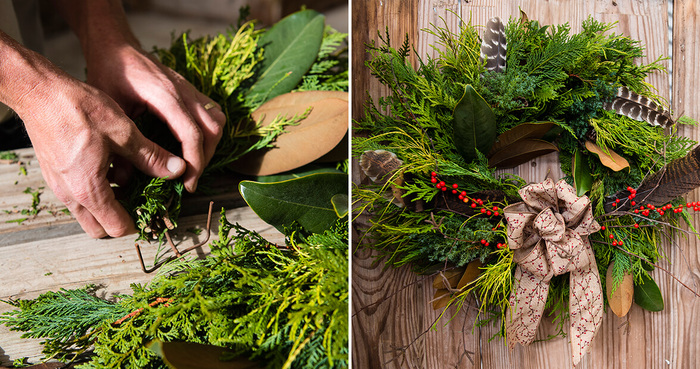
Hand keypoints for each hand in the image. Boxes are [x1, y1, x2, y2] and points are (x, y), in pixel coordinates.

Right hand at [17, 70, 188, 237]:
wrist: (40, 92)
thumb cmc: (79, 110)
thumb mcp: (124, 132)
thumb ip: (151, 157)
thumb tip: (178, 170)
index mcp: (88, 189)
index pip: (116, 228)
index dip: (139, 222)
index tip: (154, 209)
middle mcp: (70, 195)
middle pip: (99, 229)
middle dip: (122, 220)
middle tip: (142, 200)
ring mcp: (59, 186)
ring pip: (87, 214)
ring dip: (108, 206)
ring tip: (129, 183)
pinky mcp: (54, 175)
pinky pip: (77, 197)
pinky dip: (95, 193)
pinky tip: (110, 168)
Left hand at [85, 44, 225, 192]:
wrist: (114, 44)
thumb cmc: (109, 72)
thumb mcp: (110, 109)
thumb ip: (120, 143)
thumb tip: (125, 179)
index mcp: (165, 95)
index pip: (193, 134)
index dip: (194, 163)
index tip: (187, 185)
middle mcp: (184, 91)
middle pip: (212, 130)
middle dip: (205, 159)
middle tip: (189, 181)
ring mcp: (190, 89)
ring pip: (218, 121)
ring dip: (210, 146)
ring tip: (193, 164)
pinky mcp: (190, 90)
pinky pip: (213, 113)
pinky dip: (210, 132)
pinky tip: (194, 145)